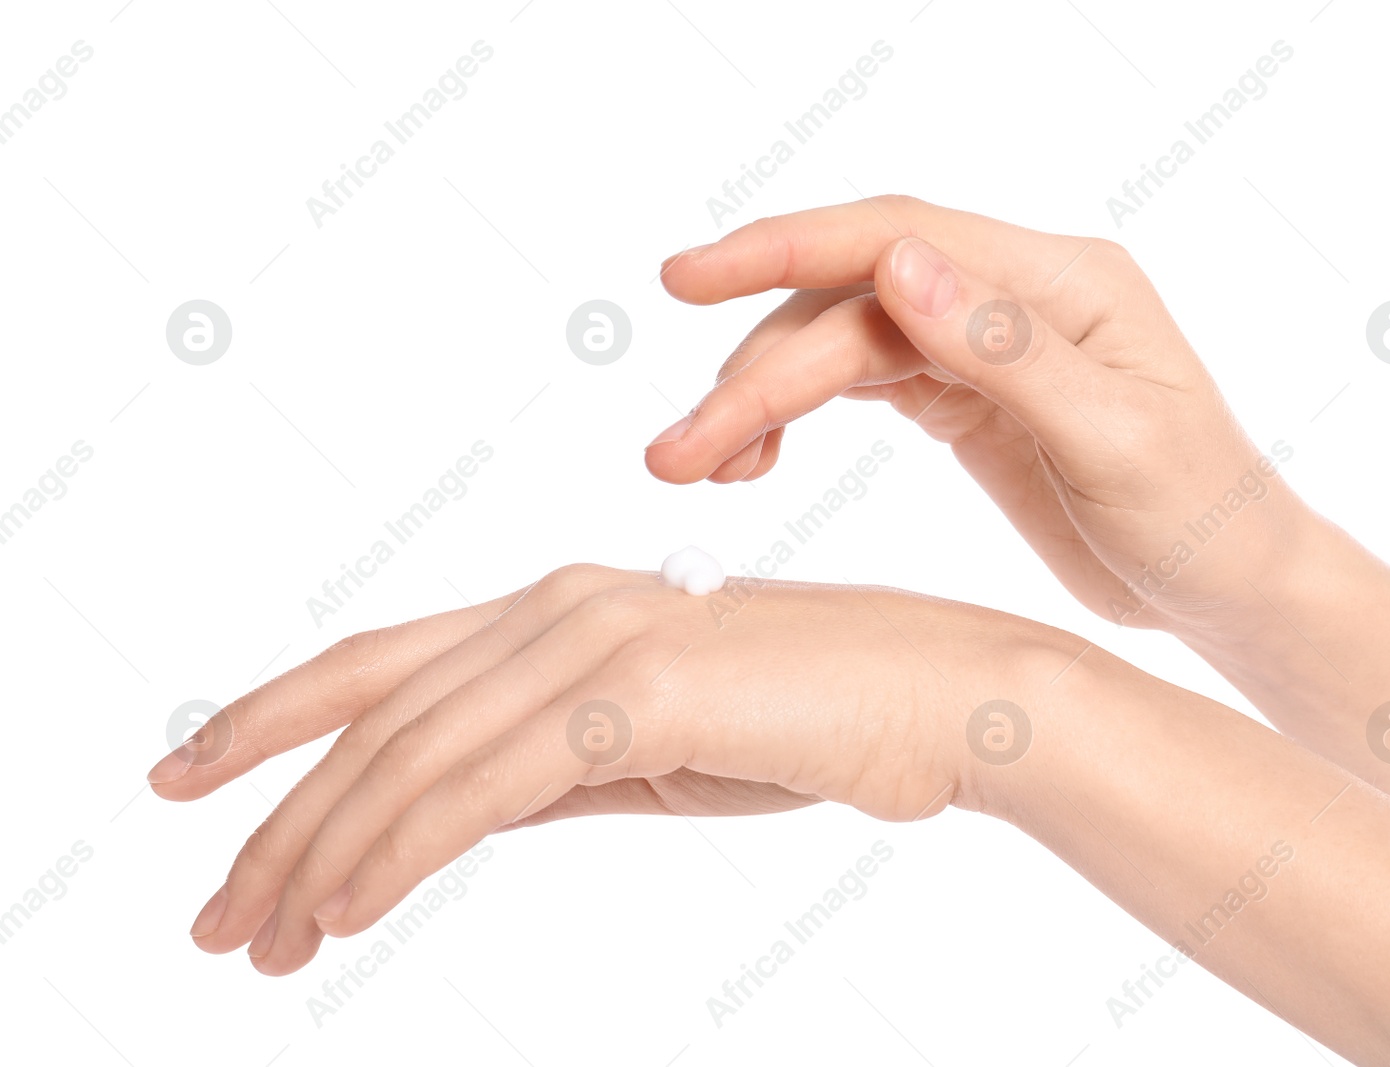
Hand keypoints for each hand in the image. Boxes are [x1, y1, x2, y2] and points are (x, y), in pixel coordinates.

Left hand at [147, 564, 1071, 975]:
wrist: (948, 696)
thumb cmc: (817, 721)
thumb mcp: (654, 747)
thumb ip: (551, 766)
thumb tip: (454, 813)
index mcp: (560, 605)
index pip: (382, 664)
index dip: (268, 718)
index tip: (187, 781)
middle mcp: (560, 602)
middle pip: (372, 710)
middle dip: (274, 816)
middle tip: (213, 918)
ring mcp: (596, 635)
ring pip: (411, 749)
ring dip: (320, 850)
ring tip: (261, 939)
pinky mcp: (638, 687)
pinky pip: (484, 782)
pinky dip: (399, 848)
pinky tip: (346, 909)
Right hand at [649, 196, 1310, 635]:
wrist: (1227, 585)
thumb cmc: (1199, 516)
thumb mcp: (1115, 437)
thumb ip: (1003, 350)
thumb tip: (894, 265)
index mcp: (1059, 282)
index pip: (898, 238)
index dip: (784, 250)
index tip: (688, 282)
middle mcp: (1011, 296)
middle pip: (850, 303)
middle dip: (753, 369)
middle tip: (673, 450)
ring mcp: (981, 345)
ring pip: (840, 344)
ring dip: (760, 398)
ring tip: (698, 466)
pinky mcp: (962, 398)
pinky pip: (858, 384)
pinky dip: (797, 416)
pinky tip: (757, 459)